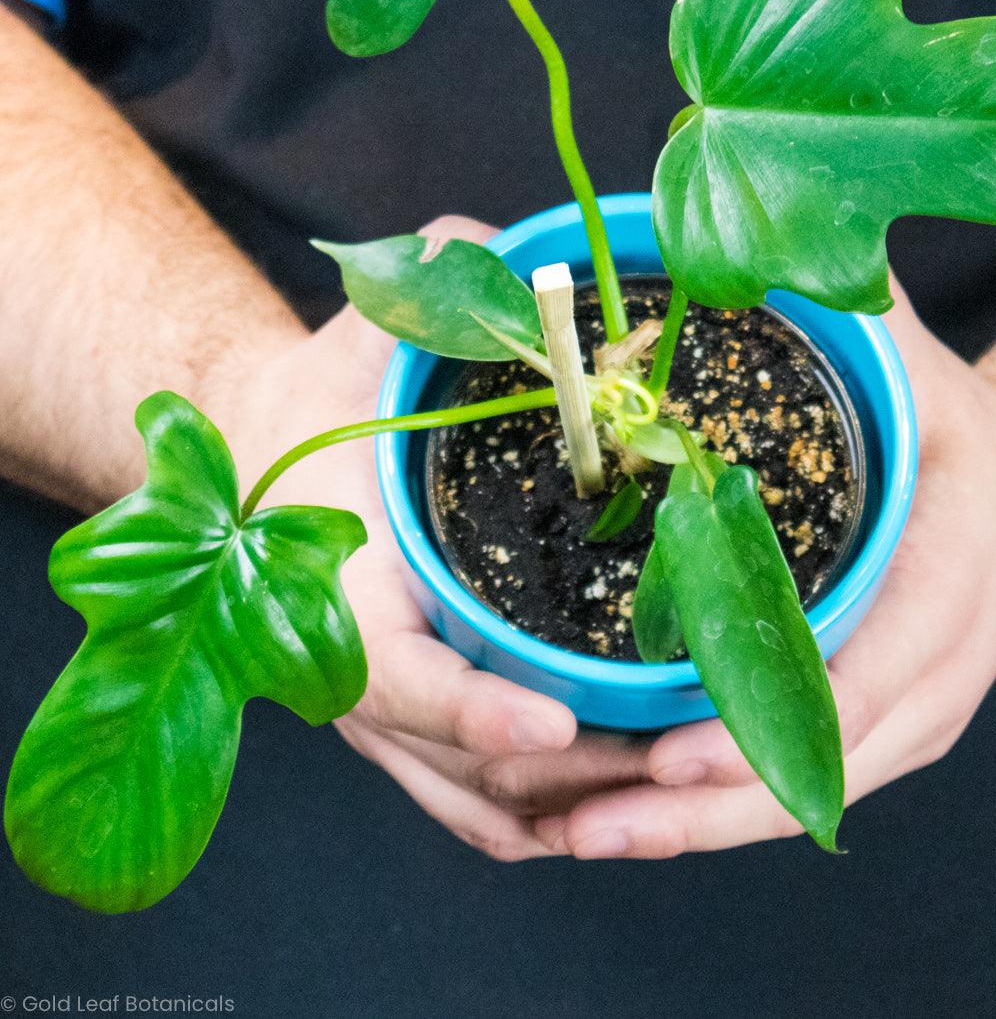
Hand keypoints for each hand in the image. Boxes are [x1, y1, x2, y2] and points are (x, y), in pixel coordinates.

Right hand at [218, 216, 651, 860]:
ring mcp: (381, 709)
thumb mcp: (361, 336)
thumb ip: (427, 284)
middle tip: (668, 761)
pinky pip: (464, 798)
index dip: (466, 709)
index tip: (549, 718)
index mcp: (333, 582)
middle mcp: (350, 666)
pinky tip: (604, 810)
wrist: (258, 462)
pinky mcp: (409, 719)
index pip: (391, 675)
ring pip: (471, 799)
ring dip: (566, 807)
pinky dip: (531, 816)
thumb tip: (500, 249)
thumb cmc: (314, 405)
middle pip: (453, 765)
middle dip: (562, 777)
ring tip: (667, 788)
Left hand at [532, 281, 995, 858]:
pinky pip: (798, 784)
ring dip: (691, 829)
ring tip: (579, 834)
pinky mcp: (881, 731)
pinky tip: (634, 817)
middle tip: (581, 822)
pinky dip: (716, 811)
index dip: (764, 724)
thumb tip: (732, 241)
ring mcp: (913, 715)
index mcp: (953, 579)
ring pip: (801, 797)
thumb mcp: (915, 362)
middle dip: (699, 810)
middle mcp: (939, 674)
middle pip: (818, 769)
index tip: (668, 757)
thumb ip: (840, 314)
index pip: (865, 678)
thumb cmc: (960, 427)